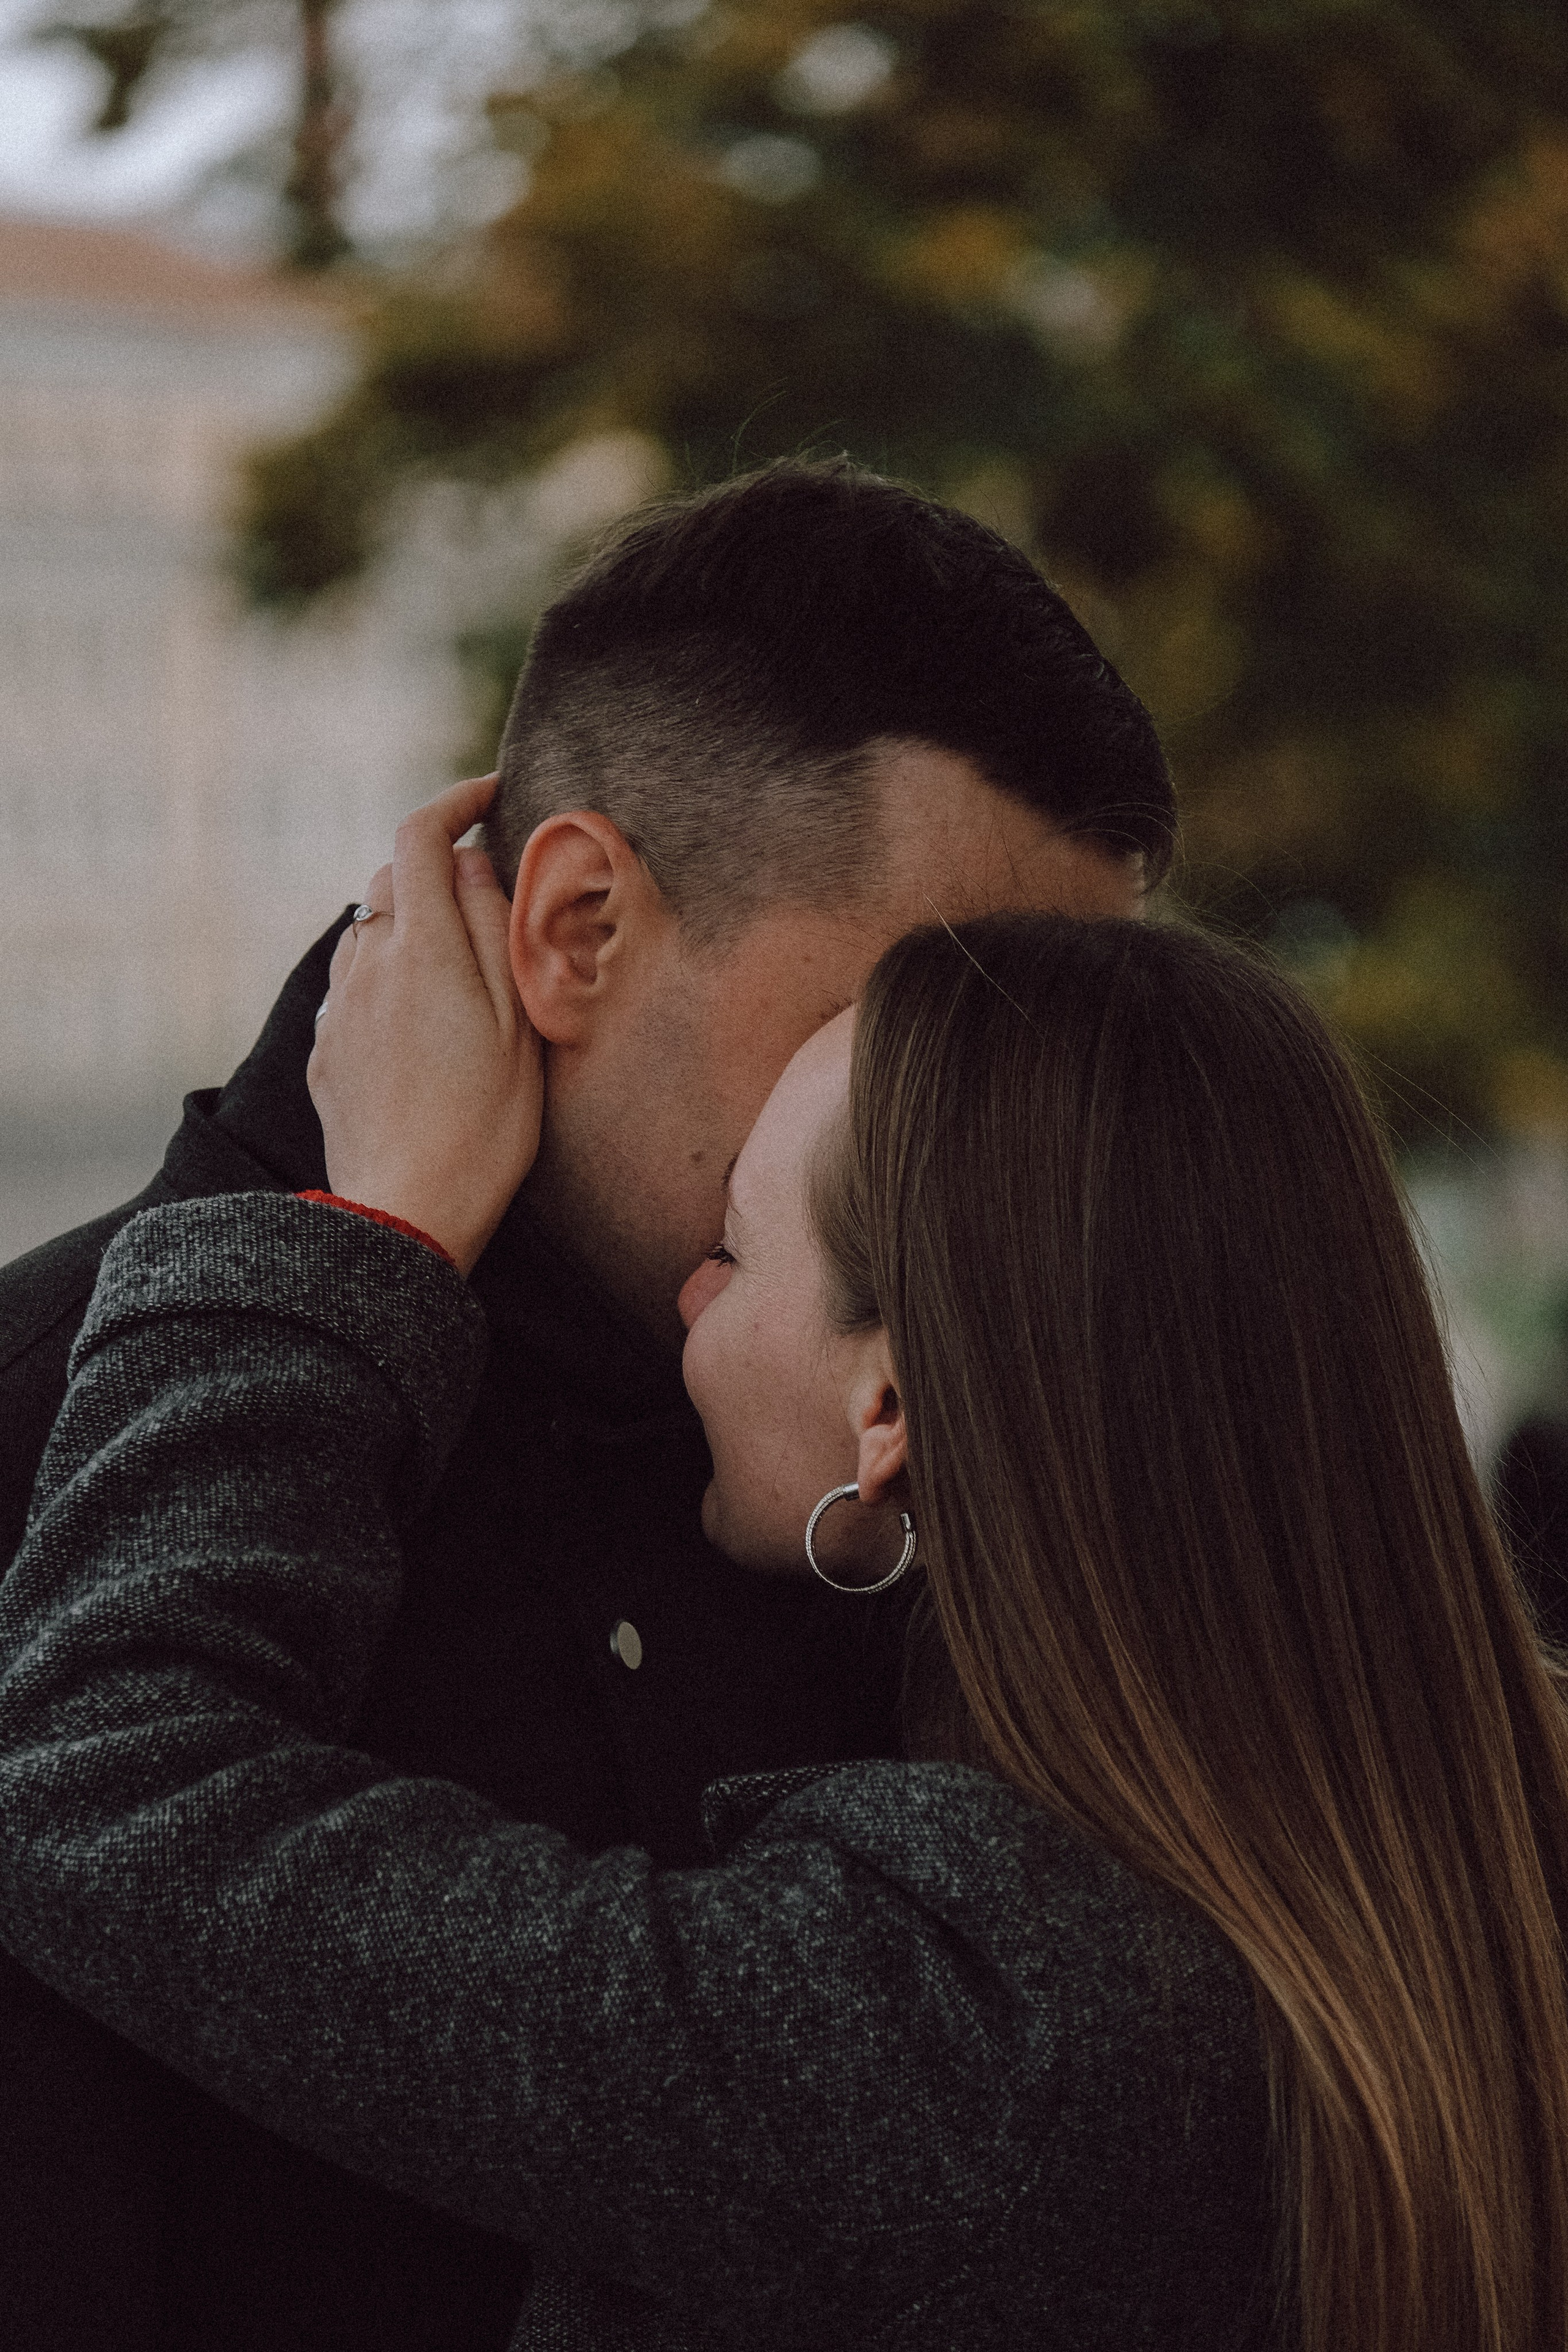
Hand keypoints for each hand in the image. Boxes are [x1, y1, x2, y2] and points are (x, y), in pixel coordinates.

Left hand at [307, 775, 541, 1276]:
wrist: (407, 1212)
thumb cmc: (485, 1126)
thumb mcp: (519, 1023)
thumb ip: (497, 930)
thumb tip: (476, 862)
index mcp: (425, 948)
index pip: (422, 835)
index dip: (455, 801)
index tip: (490, 797)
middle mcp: (369, 963)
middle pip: (392, 877)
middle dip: (437, 868)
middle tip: (489, 899)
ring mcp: (341, 1006)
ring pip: (369, 928)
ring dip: (410, 924)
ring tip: (458, 971)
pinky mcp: (326, 1048)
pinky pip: (354, 984)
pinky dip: (387, 976)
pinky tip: (421, 1025)